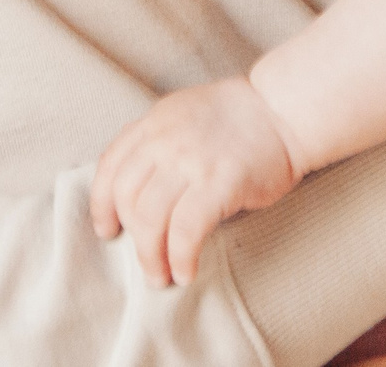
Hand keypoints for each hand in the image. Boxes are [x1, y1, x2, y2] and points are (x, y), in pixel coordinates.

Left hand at [90, 78, 300, 285]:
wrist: (284, 109)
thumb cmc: (240, 118)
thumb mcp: (185, 115)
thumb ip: (158, 142)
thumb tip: (139, 193)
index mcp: (155, 122)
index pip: (110, 166)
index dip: (102, 204)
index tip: (108, 229)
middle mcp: (165, 139)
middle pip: (126, 197)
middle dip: (131, 237)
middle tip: (146, 263)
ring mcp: (191, 160)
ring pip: (149, 218)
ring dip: (151, 256)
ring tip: (163, 275)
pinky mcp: (219, 182)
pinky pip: (186, 230)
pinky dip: (181, 257)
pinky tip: (186, 270)